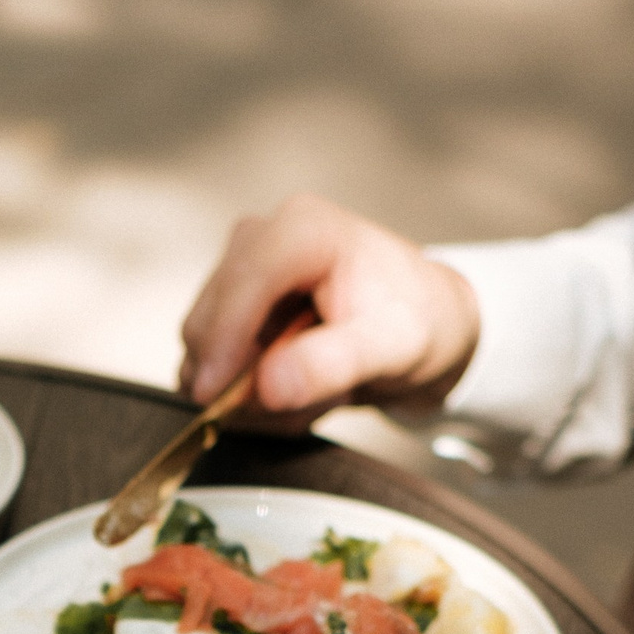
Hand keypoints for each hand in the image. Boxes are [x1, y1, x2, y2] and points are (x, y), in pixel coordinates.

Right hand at [179, 194, 479, 432]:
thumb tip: (270, 385)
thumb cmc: (418, 321)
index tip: (214, 394)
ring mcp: (243, 272)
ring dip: (251, 392)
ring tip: (315, 392)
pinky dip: (247, 393)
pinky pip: (212, 363)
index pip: (243, 279)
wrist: (427, 324)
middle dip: (244, 377)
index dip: (222, 338)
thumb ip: (333, 363)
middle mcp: (264, 239)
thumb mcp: (393, 346)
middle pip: (210, 317)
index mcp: (305, 230)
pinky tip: (294, 388)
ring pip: (206, 348)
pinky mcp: (233, 305)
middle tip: (306, 403)